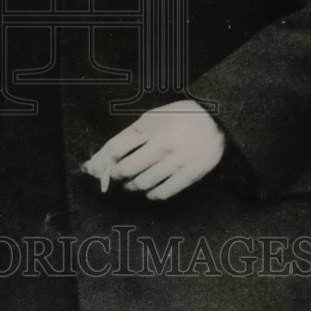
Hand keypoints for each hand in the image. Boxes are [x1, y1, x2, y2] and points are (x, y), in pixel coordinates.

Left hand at [82, 100, 226, 200]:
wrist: (218, 120)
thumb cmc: (181, 116)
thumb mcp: (154, 116)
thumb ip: (133, 134)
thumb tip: (109, 154)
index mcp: (149, 126)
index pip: (115, 148)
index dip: (100, 161)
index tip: (92, 168)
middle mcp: (160, 145)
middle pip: (125, 169)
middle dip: (115, 175)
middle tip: (115, 175)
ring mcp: (175, 162)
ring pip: (141, 184)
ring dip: (130, 186)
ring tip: (130, 183)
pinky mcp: (188, 176)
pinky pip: (161, 193)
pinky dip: (150, 194)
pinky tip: (148, 190)